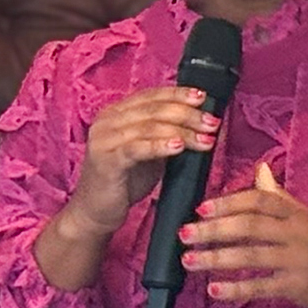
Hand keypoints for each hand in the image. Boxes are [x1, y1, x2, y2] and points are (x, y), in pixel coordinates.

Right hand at [66, 86, 219, 238]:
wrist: (95, 212)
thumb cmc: (124, 181)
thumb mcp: (150, 152)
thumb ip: (167, 134)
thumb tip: (201, 123)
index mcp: (117, 112)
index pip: (152, 96)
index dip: (179, 95)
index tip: (204, 99)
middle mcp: (107, 120)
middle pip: (154, 109)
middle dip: (188, 115)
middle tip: (212, 123)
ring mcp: (104, 139)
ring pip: (149, 127)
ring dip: (182, 132)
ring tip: (205, 139)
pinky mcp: (106, 160)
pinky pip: (137, 148)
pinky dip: (160, 145)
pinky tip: (179, 147)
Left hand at [179, 164, 307, 307]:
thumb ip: (280, 197)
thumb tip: (259, 169)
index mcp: (299, 213)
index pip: (260, 200)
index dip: (229, 202)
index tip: (201, 208)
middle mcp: (299, 232)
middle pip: (250, 225)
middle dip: (214, 229)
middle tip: (184, 233)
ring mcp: (299, 260)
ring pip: (251, 255)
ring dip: (216, 258)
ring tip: (188, 260)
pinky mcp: (299, 287)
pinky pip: (262, 286)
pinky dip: (236, 289)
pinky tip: (214, 291)